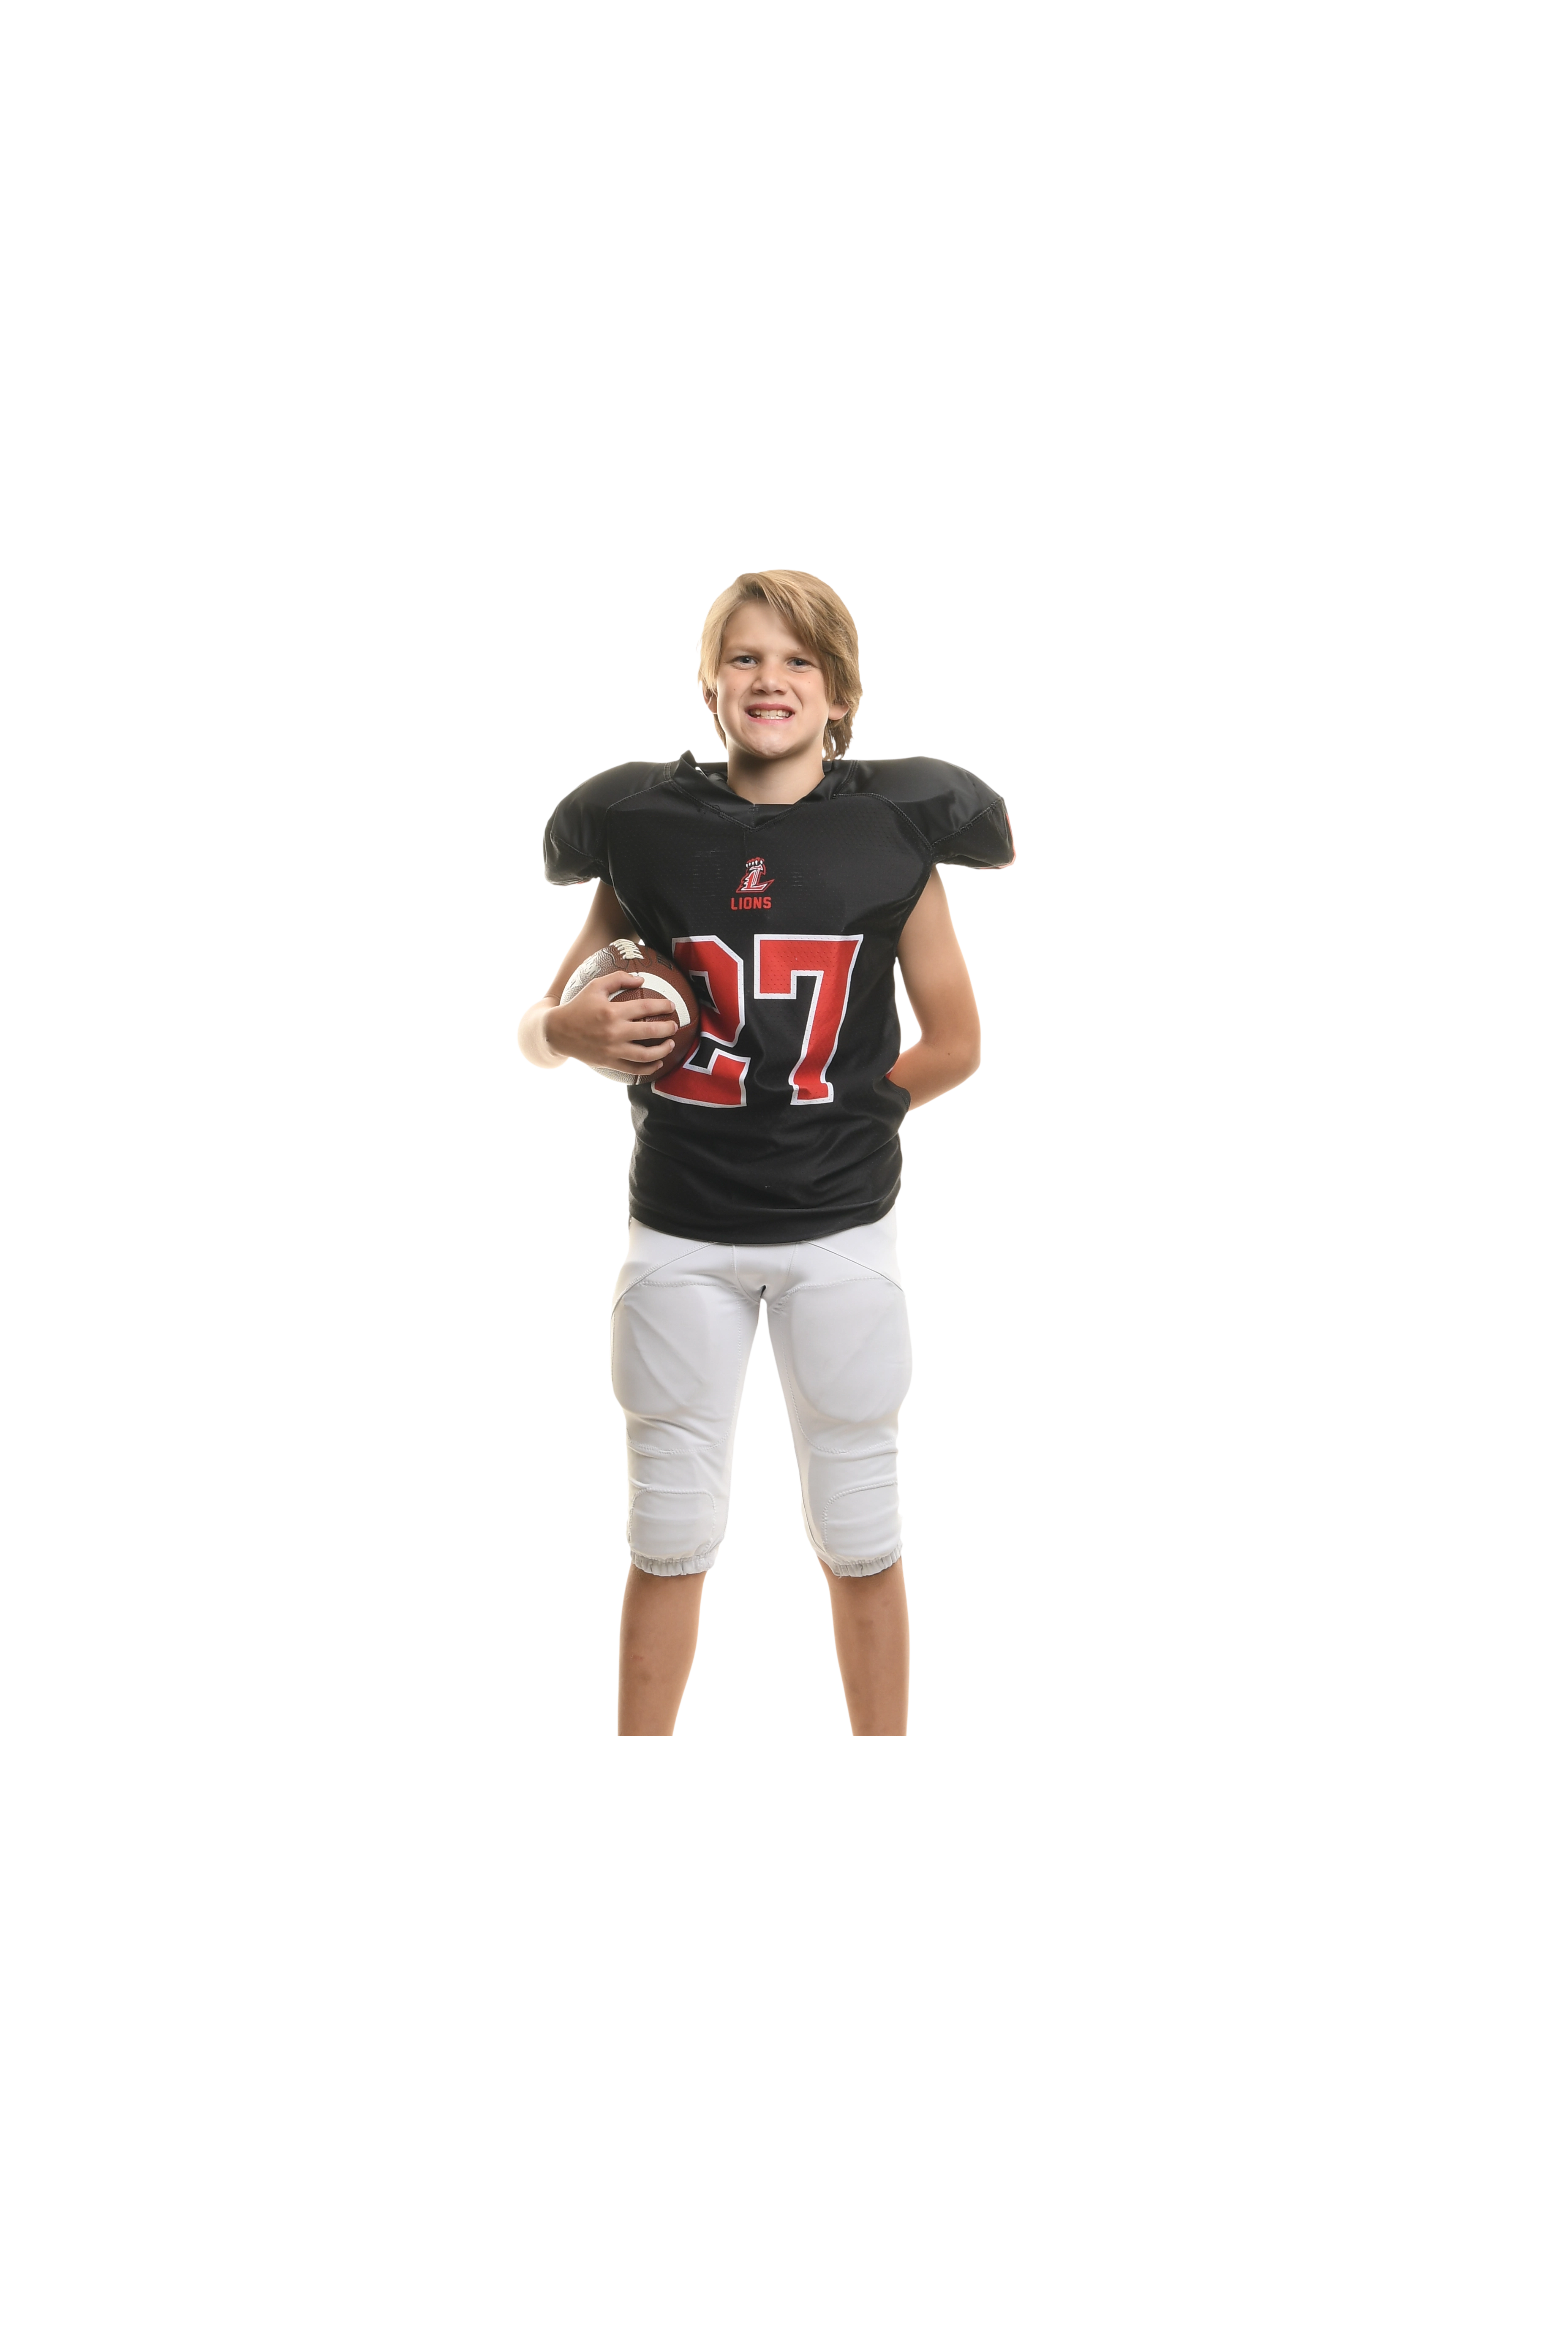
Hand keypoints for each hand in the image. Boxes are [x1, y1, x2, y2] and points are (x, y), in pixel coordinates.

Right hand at [543, 973, 679, 1077]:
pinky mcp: (609, 1063)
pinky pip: (633, 1069)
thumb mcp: (595, 986)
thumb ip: (618, 979)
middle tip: (674, 1025)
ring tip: (670, 1044)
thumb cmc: (578, 1006)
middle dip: (668, 1028)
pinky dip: (648, 1068)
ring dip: (662, 1050)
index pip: (646, 1008)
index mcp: (612, 1011)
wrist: (557, 1032)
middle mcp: (614, 1032)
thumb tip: (641, 979)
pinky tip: (658, 1063)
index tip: (671, 1006)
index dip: (663, 1006)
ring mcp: (612, 1050)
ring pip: (645, 1055)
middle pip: (650, 1031)